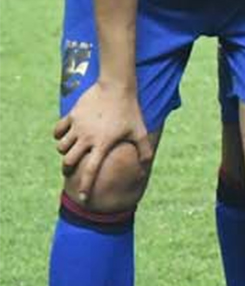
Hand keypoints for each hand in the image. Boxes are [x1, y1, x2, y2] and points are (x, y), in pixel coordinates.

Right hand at [53, 82, 152, 204]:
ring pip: (62, 147)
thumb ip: (144, 150)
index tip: (83, 198)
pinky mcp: (71, 116)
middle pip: (68, 161)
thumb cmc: (130, 110)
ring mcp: (77, 126)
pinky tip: (66, 136)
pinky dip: (59, 135)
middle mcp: (87, 138)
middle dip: (68, 169)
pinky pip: (58, 130)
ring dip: (65, 152)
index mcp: (103, 144)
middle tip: (71, 170)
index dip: (86, 186)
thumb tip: (146, 167)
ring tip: (72, 151)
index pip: (91, 171)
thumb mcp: (140, 131)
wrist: (117, 86)